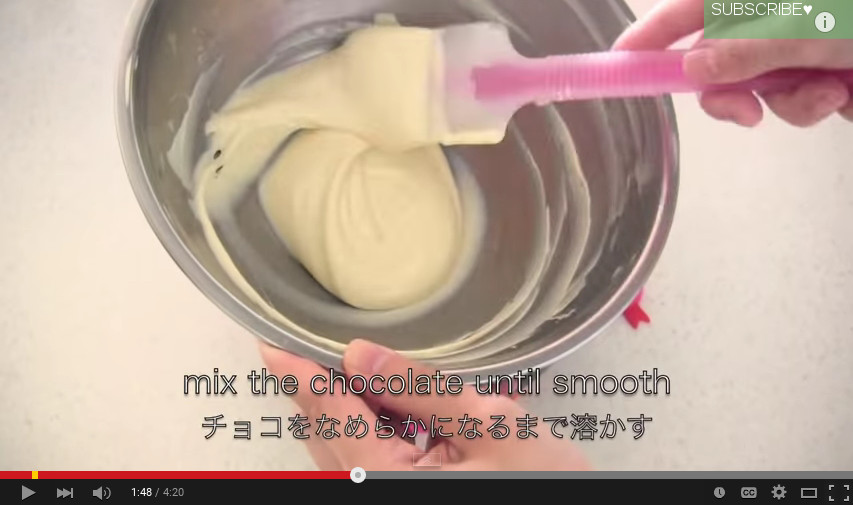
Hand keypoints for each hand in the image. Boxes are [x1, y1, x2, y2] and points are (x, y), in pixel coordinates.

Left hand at [260, 339, 589, 470]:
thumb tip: (361, 354)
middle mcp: (378, 487)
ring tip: (364, 368)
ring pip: (348, 447)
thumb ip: (421, 390)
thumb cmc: (543, 484)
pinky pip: (372, 457)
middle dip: (324, 387)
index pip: (332, 417)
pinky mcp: (407, 487)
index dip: (301, 377)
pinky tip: (395, 401)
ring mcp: (391, 490)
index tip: (273, 346)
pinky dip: (376, 424)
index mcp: (389, 478)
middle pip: (331, 434)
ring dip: (350, 406)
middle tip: (314, 342)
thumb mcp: (490, 426)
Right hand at [614, 0, 852, 126]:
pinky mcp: (836, 63)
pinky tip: (852, 94)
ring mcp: (811, 36)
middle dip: (735, 91)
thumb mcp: (819, 23)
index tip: (620, 64)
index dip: (653, 36)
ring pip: (769, 84)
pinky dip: (827, 102)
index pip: (690, 8)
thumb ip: (755, 47)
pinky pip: (809, 93)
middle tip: (745, 113)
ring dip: (796, 102)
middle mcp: (784, 10)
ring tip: (837, 95)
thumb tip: (698, 70)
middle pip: (724, 56)